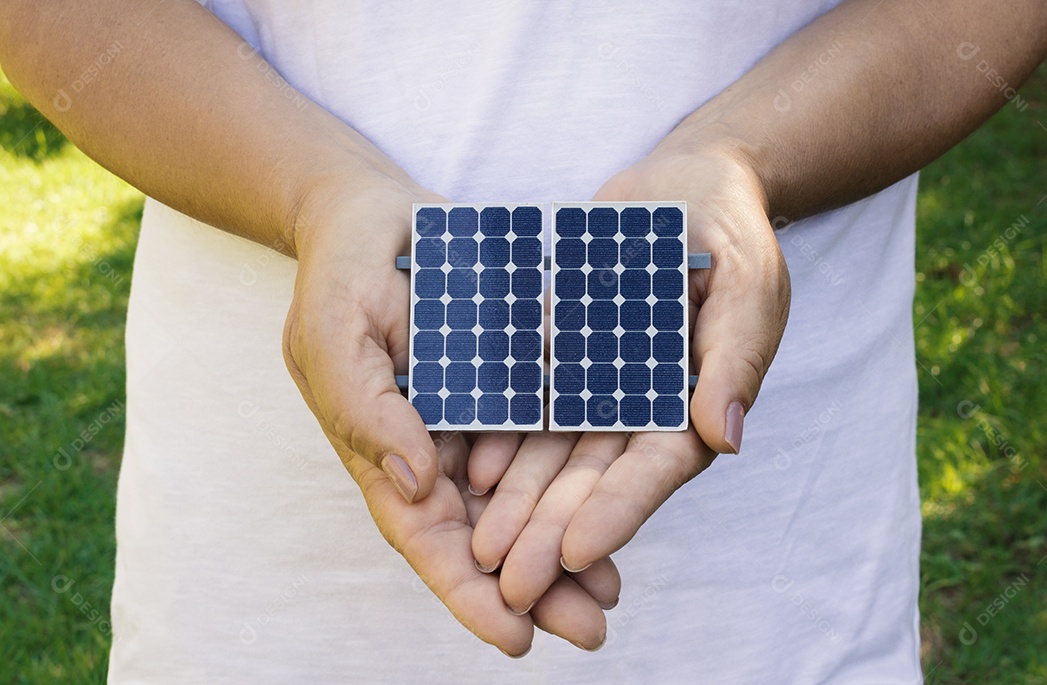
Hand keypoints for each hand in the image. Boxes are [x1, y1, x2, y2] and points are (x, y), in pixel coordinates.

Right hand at [281, 178, 614, 654]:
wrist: (373, 214)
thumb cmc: (341, 272)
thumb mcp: (336, 332)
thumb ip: (367, 409)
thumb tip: (417, 482)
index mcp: (382, 451)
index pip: (425, 536)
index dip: (467, 592)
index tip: (517, 638)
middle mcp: (433, 448)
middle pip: (484, 535)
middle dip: (534, 588)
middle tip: (591, 629)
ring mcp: (475, 418)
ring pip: (523, 500)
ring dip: (565, 546)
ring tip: (613, 593)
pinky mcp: (510, 383)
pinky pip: (547, 438)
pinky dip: (577, 476)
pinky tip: (618, 502)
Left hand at [471, 144, 790, 615]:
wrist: (684, 184)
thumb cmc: (731, 231)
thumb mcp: (748, 282)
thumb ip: (736, 355)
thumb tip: (725, 434)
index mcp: (694, 404)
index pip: (654, 469)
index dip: (617, 511)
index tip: (576, 552)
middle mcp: (642, 407)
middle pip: (595, 479)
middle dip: (552, 530)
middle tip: (510, 582)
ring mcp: (598, 384)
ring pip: (554, 454)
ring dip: (519, 502)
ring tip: (480, 548)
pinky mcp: (561, 356)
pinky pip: (529, 401)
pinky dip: (505, 436)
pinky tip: (470, 469)